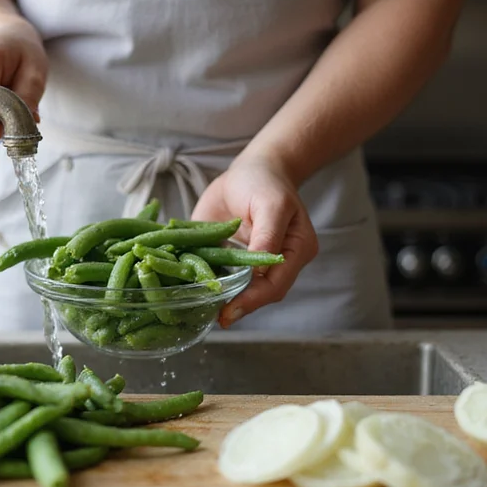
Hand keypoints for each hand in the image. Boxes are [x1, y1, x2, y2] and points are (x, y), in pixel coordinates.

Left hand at [191, 156, 318, 328]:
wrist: (251, 169)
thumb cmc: (265, 182)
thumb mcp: (271, 204)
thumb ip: (267, 235)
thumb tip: (260, 269)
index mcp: (295, 252)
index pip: (275, 285)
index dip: (252, 300)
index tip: (230, 311)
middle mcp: (276, 263)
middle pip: (259, 294)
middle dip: (237, 306)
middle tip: (215, 318)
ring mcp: (252, 263)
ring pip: (239, 289)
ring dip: (221, 299)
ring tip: (200, 310)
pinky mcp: (231, 258)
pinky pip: (221, 274)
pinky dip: (206, 282)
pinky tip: (191, 291)